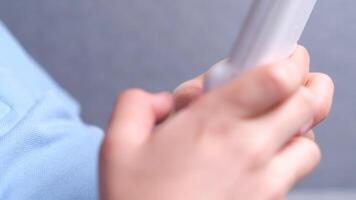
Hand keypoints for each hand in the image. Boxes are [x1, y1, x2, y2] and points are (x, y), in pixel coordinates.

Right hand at [100, 46, 333, 199]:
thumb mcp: (117, 146)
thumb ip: (135, 105)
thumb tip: (159, 100)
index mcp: (211, 124)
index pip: (275, 79)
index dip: (289, 62)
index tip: (280, 59)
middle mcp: (246, 149)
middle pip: (307, 103)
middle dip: (307, 86)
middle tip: (283, 85)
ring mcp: (264, 181)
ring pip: (309, 141)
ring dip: (297, 127)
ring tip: (270, 125)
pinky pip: (295, 173)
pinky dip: (289, 158)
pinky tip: (261, 158)